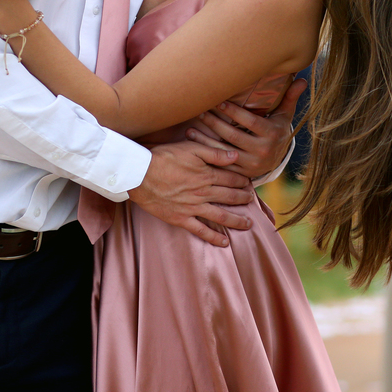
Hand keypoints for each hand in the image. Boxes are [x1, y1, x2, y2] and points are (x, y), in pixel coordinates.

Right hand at [129, 141, 254, 246]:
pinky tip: (224, 243)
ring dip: (236, 220)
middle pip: (229, 197)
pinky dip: (213, 237)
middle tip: (252, 200)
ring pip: (220, 216)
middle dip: (243, 199)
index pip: (231, 179)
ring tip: (248, 224)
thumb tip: (235, 156)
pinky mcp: (181, 219)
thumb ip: (214, 153)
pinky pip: (200, 231)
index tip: (249, 183)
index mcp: (206, 175)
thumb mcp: (191, 148)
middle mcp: (203, 193)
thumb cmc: (163, 157)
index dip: (242, 181)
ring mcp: (193, 208)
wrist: (140, 174)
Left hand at [184, 78, 306, 179]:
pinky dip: (207, 155)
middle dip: (215, 123)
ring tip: (190, 129)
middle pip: (234, 136)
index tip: (218, 102)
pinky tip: (194, 146)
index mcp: (271, 134)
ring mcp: (251, 165)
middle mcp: (262, 151)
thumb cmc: (277, 130)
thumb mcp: (284, 116)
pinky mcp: (241, 174)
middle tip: (200, 111)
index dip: (234, 112)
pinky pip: (221, 164)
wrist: (276, 160)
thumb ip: (290, 97)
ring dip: (205, 140)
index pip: (250, 122)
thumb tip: (303, 80)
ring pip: (224, 151)